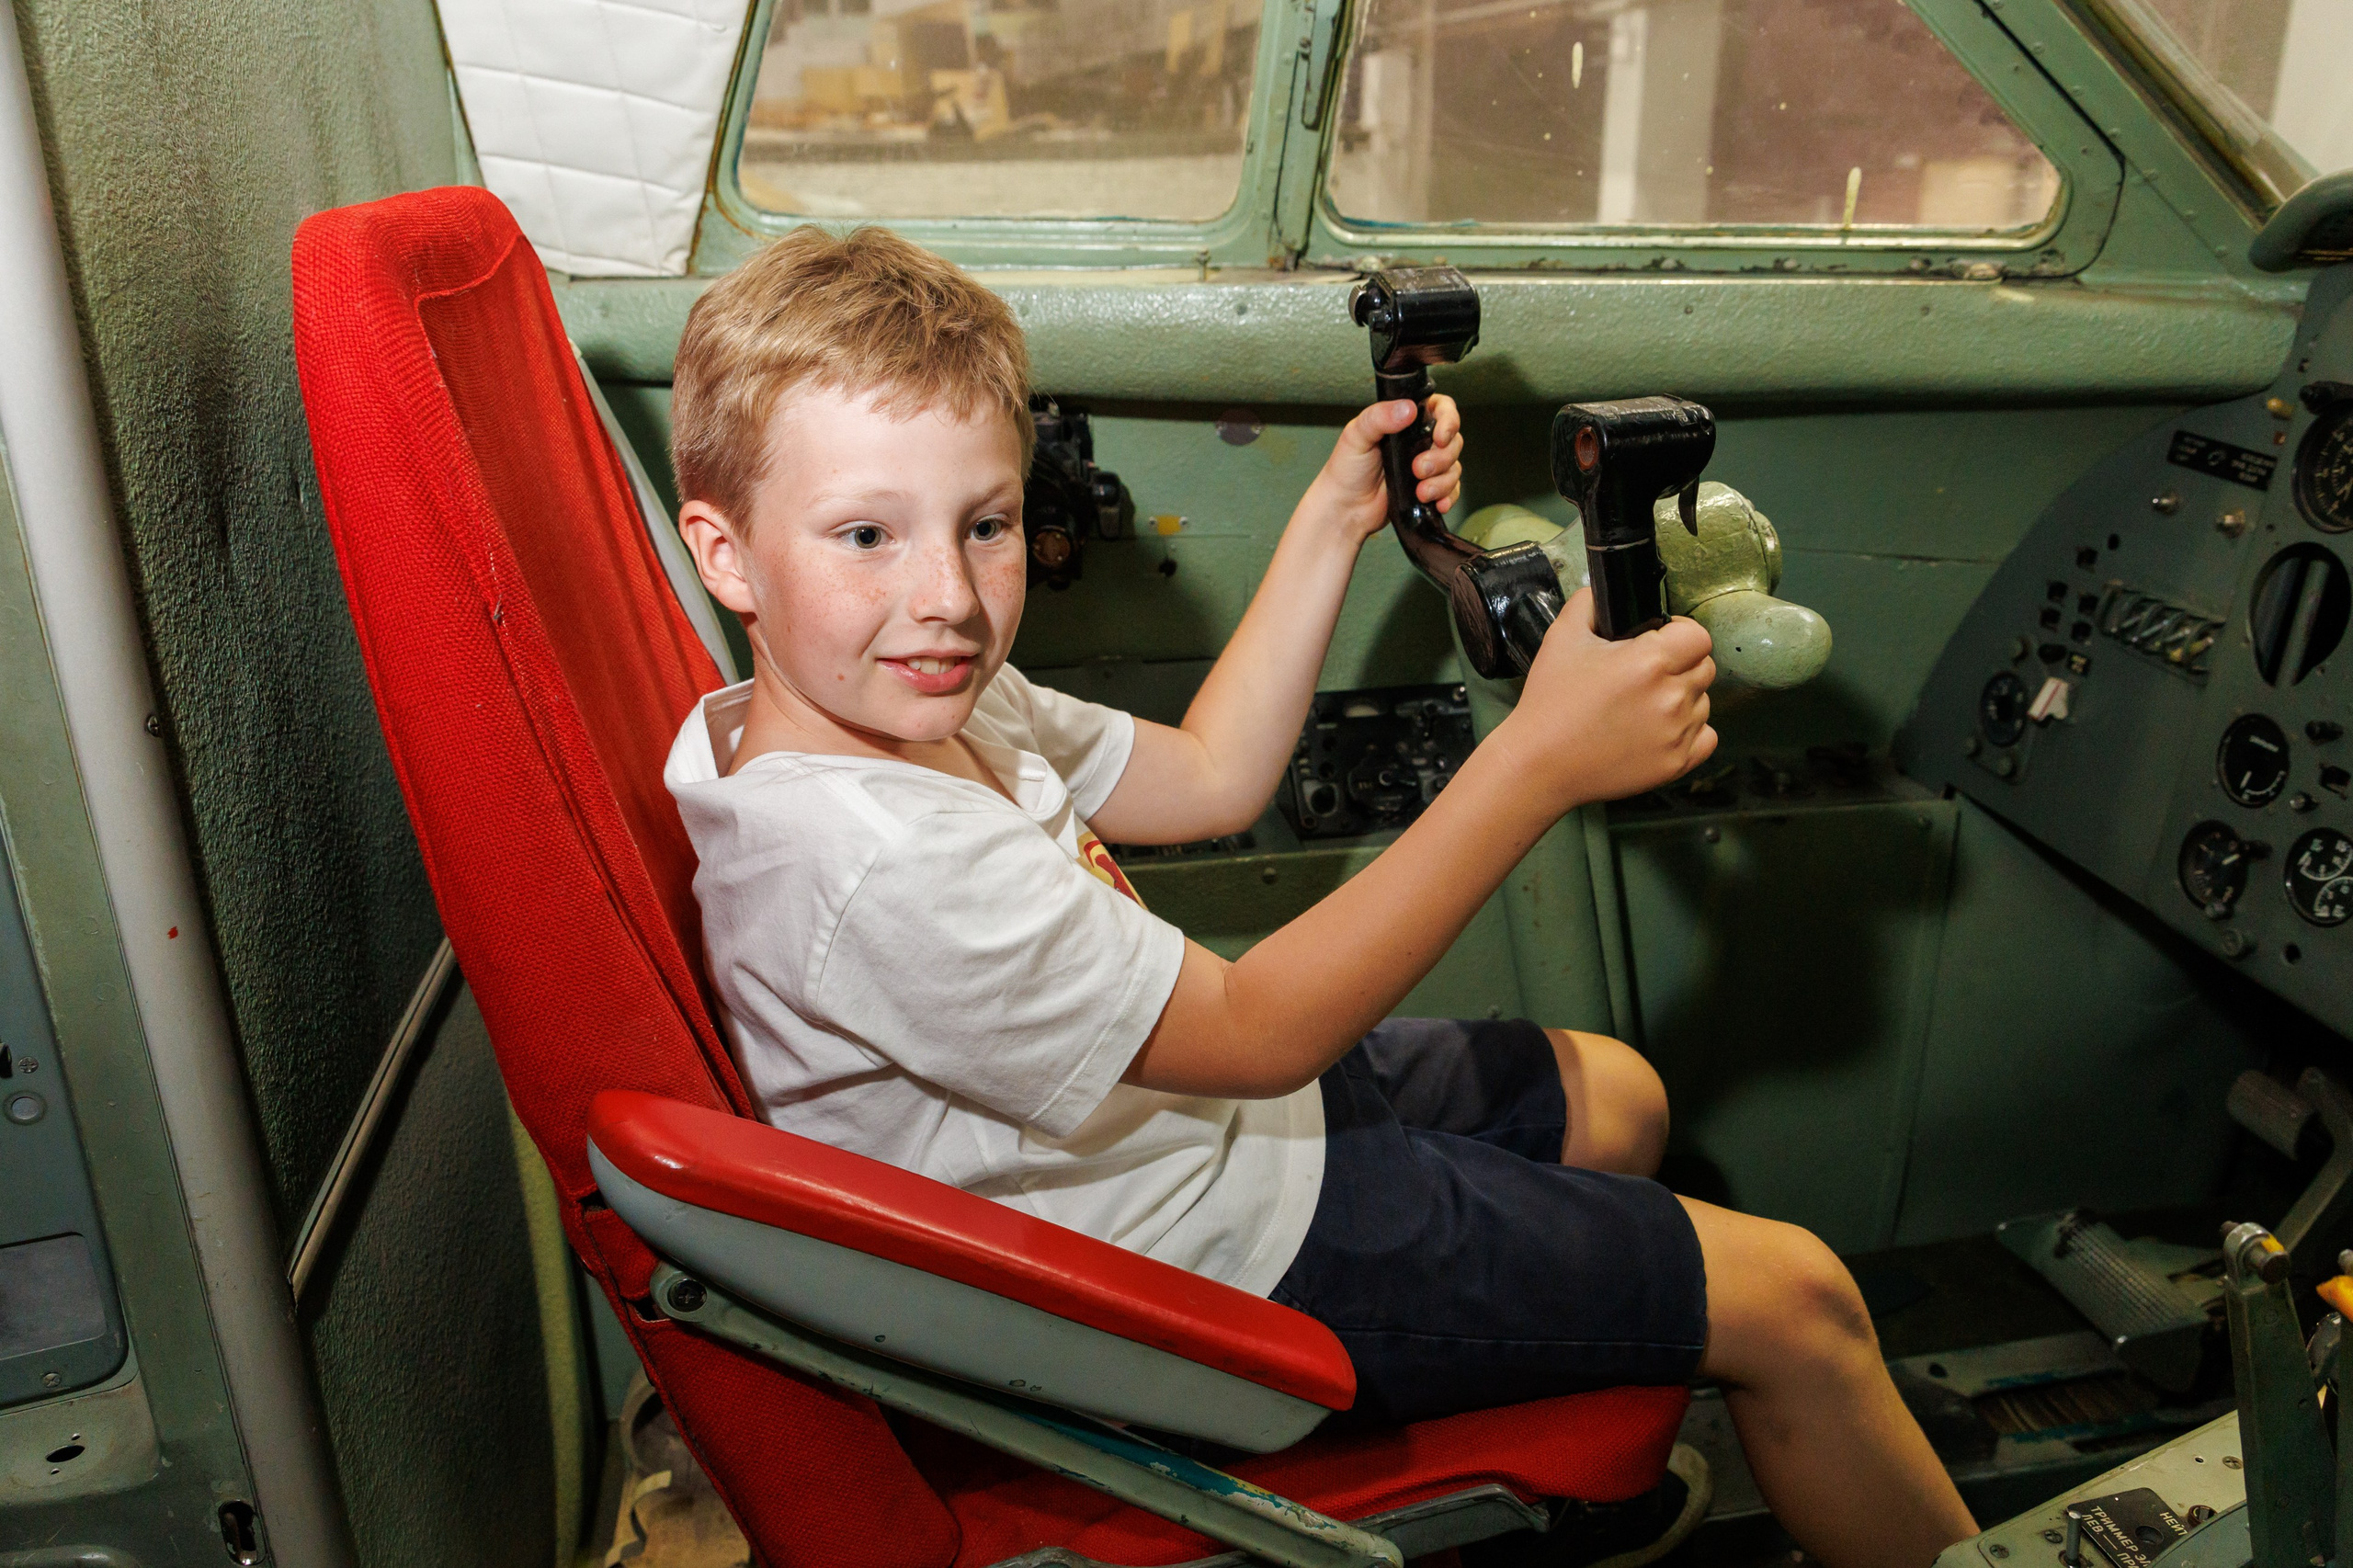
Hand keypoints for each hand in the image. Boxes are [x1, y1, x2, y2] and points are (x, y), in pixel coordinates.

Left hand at [1293, 395, 1463, 545]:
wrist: (1344, 508)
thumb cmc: (1346, 469)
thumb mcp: (1356, 435)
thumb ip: (1379, 417)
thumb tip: (1408, 408)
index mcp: (1405, 422)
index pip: (1441, 409)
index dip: (1449, 421)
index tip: (1440, 437)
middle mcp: (1419, 441)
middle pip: (1453, 441)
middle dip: (1441, 458)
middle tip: (1418, 469)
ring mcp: (1426, 466)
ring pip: (1453, 467)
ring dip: (1442, 481)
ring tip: (1421, 492)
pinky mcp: (1428, 489)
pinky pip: (1452, 490)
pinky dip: (1448, 496)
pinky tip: (1438, 503)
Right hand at [1495, 588, 1716, 811]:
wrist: (1540, 764)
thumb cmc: (1550, 702)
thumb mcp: (1562, 637)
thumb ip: (1590, 603)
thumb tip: (1608, 591)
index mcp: (1650, 662)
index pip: (1698, 636)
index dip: (1680, 632)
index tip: (1660, 639)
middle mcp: (1672, 698)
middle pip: (1704, 667)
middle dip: (1681, 664)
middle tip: (1646, 674)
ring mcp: (1678, 734)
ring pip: (1704, 702)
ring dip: (1683, 699)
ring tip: (1644, 705)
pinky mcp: (1676, 764)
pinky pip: (1706, 737)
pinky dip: (1690, 731)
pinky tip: (1659, 729)